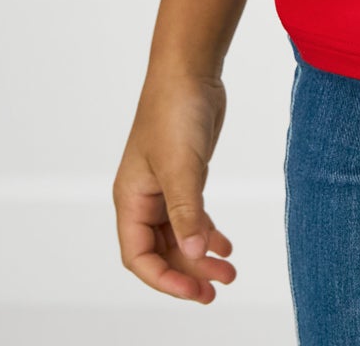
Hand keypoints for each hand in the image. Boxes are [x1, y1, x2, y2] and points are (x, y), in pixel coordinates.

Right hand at [113, 70, 237, 302]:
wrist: (190, 71)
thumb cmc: (174, 112)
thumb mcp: (181, 165)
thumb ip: (187, 210)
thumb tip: (193, 252)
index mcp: (130, 199)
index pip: (138, 255)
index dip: (164, 278)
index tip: (195, 289)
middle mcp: (143, 198)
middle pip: (160, 250)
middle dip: (187, 271)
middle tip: (217, 289)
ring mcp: (164, 187)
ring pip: (179, 235)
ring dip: (200, 254)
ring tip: (229, 271)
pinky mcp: (184, 174)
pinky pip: (192, 215)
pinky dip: (207, 231)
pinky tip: (225, 244)